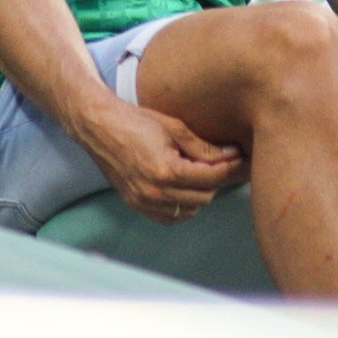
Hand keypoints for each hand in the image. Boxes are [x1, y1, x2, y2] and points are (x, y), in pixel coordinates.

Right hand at [82, 102, 245, 224]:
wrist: (99, 127)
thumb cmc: (135, 121)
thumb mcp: (173, 127)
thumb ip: (203, 146)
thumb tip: (231, 155)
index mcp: (166, 170)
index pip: (211, 178)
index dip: (229, 167)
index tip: (239, 157)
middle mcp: (155, 192)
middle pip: (204, 197)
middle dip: (215, 180)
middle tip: (220, 163)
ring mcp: (144, 202)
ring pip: (189, 210)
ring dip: (199, 194)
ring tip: (199, 173)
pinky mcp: (136, 205)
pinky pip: (170, 217)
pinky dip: (182, 206)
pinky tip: (182, 187)